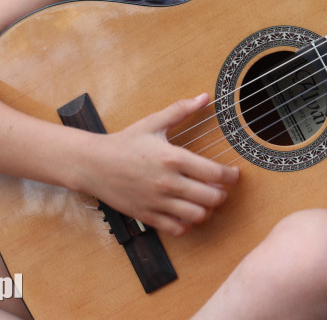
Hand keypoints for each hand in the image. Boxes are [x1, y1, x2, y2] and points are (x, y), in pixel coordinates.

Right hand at [77, 93, 239, 235]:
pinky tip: (185, 212)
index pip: (214, 173)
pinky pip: (177, 229)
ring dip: (207, 210)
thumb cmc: (124, 142)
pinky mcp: (147, 215)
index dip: (231, 176)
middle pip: (211, 197)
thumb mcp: (153, 122)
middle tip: (220, 188)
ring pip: (198, 216)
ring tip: (204, 200)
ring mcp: (158, 201)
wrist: (92, 164)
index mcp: (173, 158)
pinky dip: (187, 224)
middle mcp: (168, 182)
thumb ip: (181, 110)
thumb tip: (204, 97)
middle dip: (222, 194)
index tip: (233, 174)